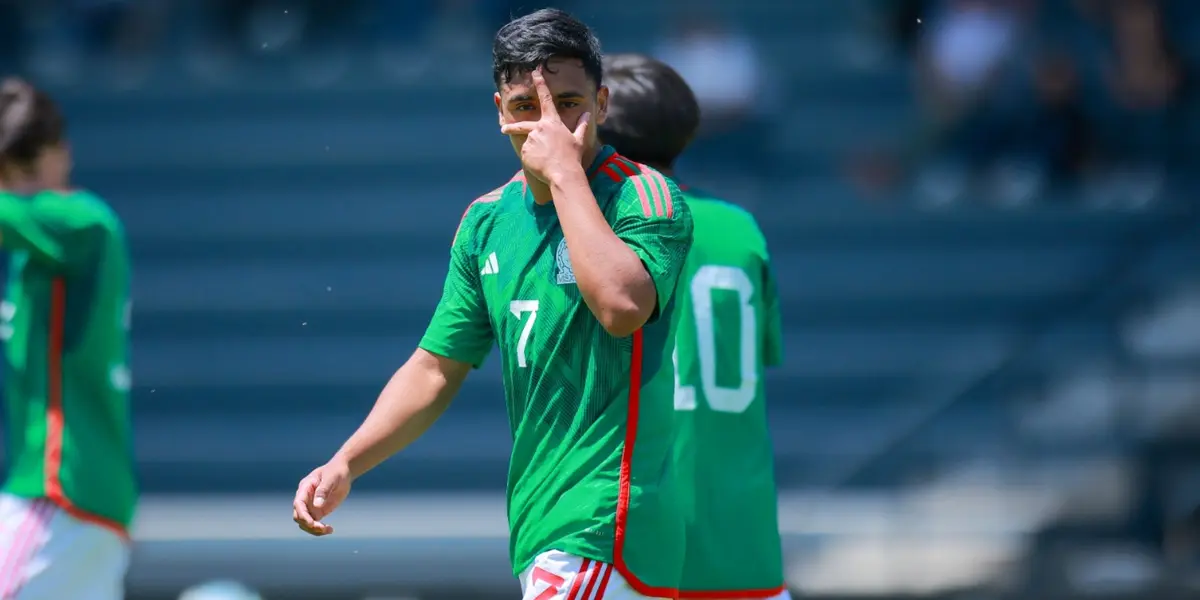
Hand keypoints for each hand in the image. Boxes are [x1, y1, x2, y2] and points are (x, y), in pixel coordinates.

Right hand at [292, 458, 350, 535]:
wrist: (342, 472)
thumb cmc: (336, 472)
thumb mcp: (331, 478)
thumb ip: (323, 490)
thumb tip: (317, 505)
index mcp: (305, 488)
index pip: (298, 504)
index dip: (303, 515)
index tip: (312, 523)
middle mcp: (305, 499)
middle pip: (298, 516)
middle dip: (308, 524)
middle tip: (322, 528)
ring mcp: (310, 506)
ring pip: (305, 523)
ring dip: (314, 530)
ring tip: (329, 530)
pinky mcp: (318, 511)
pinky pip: (314, 524)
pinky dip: (320, 530)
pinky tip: (330, 530)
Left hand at [500, 67, 589, 182]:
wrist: (563, 173)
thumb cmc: (573, 157)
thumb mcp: (579, 140)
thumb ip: (581, 125)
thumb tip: (587, 114)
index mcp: (552, 122)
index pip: (546, 98)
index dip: (540, 83)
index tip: (534, 71)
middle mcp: (539, 128)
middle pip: (522, 124)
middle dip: (511, 126)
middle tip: (503, 128)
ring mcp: (530, 139)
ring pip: (528, 144)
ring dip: (534, 152)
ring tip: (545, 161)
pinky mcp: (525, 151)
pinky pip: (526, 155)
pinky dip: (532, 160)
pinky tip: (540, 165)